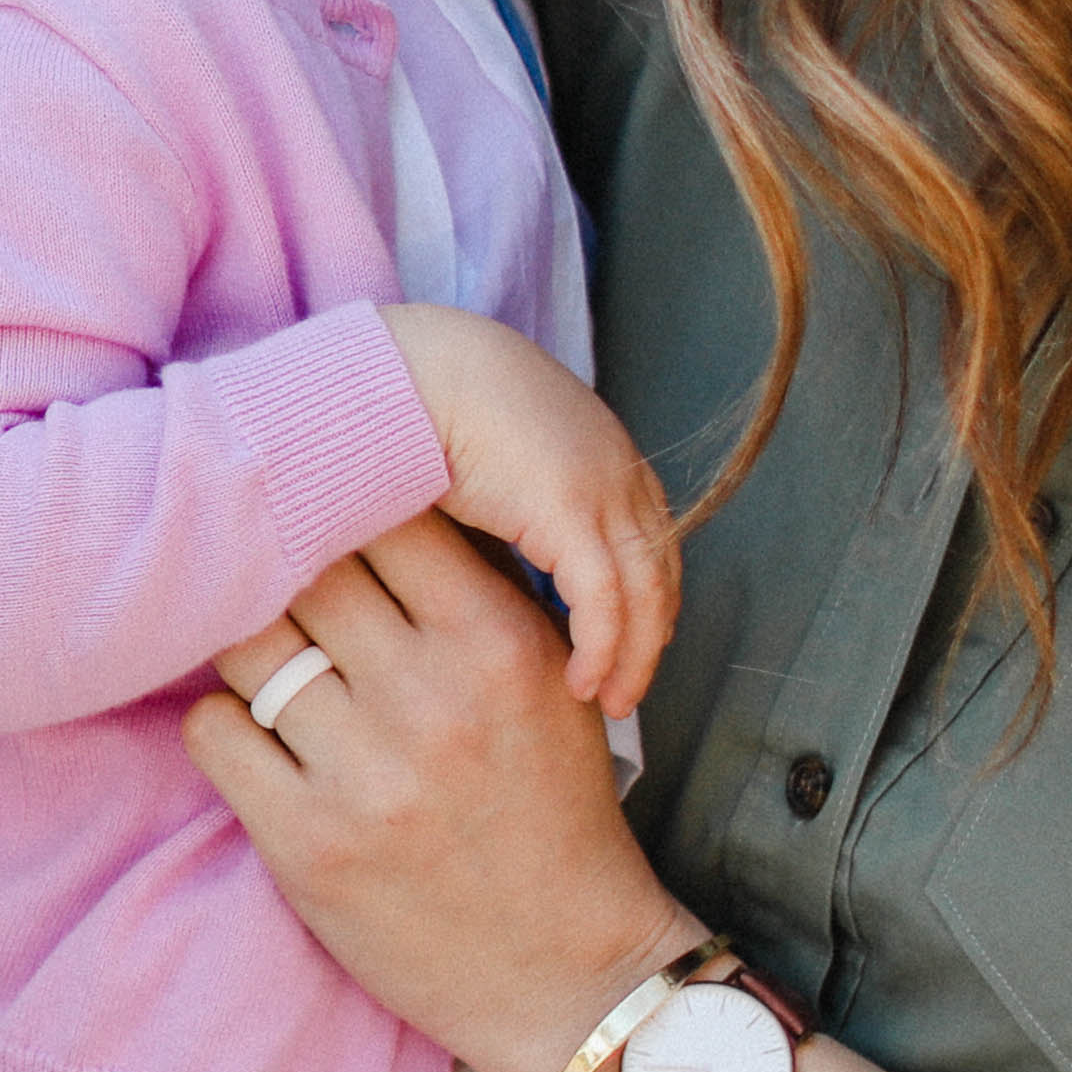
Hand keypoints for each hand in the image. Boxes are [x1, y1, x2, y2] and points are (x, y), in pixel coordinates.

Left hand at [192, 514, 692, 1071]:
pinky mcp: (306, 843)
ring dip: (248, 652)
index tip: (332, 521)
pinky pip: (213, 732)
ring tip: (272, 674)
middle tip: (283, 594)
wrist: (567, 972)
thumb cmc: (553, 814)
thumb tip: (382, 497)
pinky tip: (257, 744)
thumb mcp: (551, 685)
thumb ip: (478, 595)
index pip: (388, 518)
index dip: (348, 511)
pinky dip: (222, 727)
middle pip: (306, 571)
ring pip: (246, 645)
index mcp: (501, 643)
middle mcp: (432, 698)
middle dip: (290, 575)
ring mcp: (365, 773)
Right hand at [379, 304, 682, 707]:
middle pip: (659, 572)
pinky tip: (582, 682)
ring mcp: (601, 489)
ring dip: (633, 658)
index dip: (644, 600)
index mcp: (604, 453)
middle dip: (649, 637)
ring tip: (608, 702)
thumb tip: (500, 564)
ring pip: (644, 596)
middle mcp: (618, 470)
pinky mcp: (570, 513)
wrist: (412, 369)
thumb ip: (513, 506)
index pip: (649, 540)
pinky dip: (600, 649)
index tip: (627, 646)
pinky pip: (604, 602)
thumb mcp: (490, 462)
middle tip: (627, 690)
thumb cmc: (429, 410)